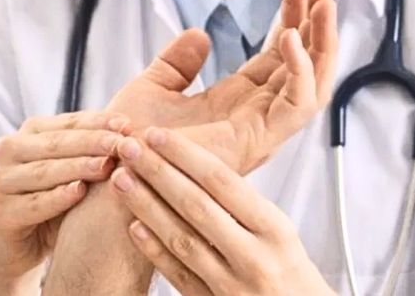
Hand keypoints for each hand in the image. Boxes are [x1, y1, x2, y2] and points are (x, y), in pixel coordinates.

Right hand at [0, 111, 131, 287]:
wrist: (17, 248)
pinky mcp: (0, 214)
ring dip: (77, 167)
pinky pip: (33, 203)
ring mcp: (0, 182)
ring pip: (44, 171)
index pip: (67, 123)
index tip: (128, 124)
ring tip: (107, 166)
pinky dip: (58, 197)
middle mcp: (8, 152)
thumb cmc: (52, 204)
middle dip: (92, 142)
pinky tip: (80, 192)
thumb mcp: (71, 175)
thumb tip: (132, 130)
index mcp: (27, 135)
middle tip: (122, 144)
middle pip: (55, 144)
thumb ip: (90, 153)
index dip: (98, 122)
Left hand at [106, 0, 337, 172]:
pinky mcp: (256, 141)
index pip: (280, 55)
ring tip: (322, 2)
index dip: (293, 19)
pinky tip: (291, 37)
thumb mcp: (153, 87)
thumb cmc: (129, 138)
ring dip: (322, 41)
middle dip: (318, 24)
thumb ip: (177, 63)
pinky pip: (296, 107)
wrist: (115, 165)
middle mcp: (255, 115)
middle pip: (304, 64)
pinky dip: (300, 71)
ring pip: (313, 83)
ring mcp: (260, 129)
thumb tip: (200, 35)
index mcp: (237, 101)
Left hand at [112, 127, 334, 295]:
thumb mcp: (282, 236)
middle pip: (196, 205)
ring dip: (146, 206)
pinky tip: (132, 226)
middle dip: (158, 172)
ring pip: (181, 239)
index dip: (185, 155)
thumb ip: (245, 205)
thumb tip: (198, 162)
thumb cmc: (292, 278)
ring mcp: (232, 286)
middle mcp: (254, 257)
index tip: (157, 134)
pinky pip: (178, 275)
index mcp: (275, 230)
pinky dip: (154, 250)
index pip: (223, 182)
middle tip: (129, 147)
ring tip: (121, 179)